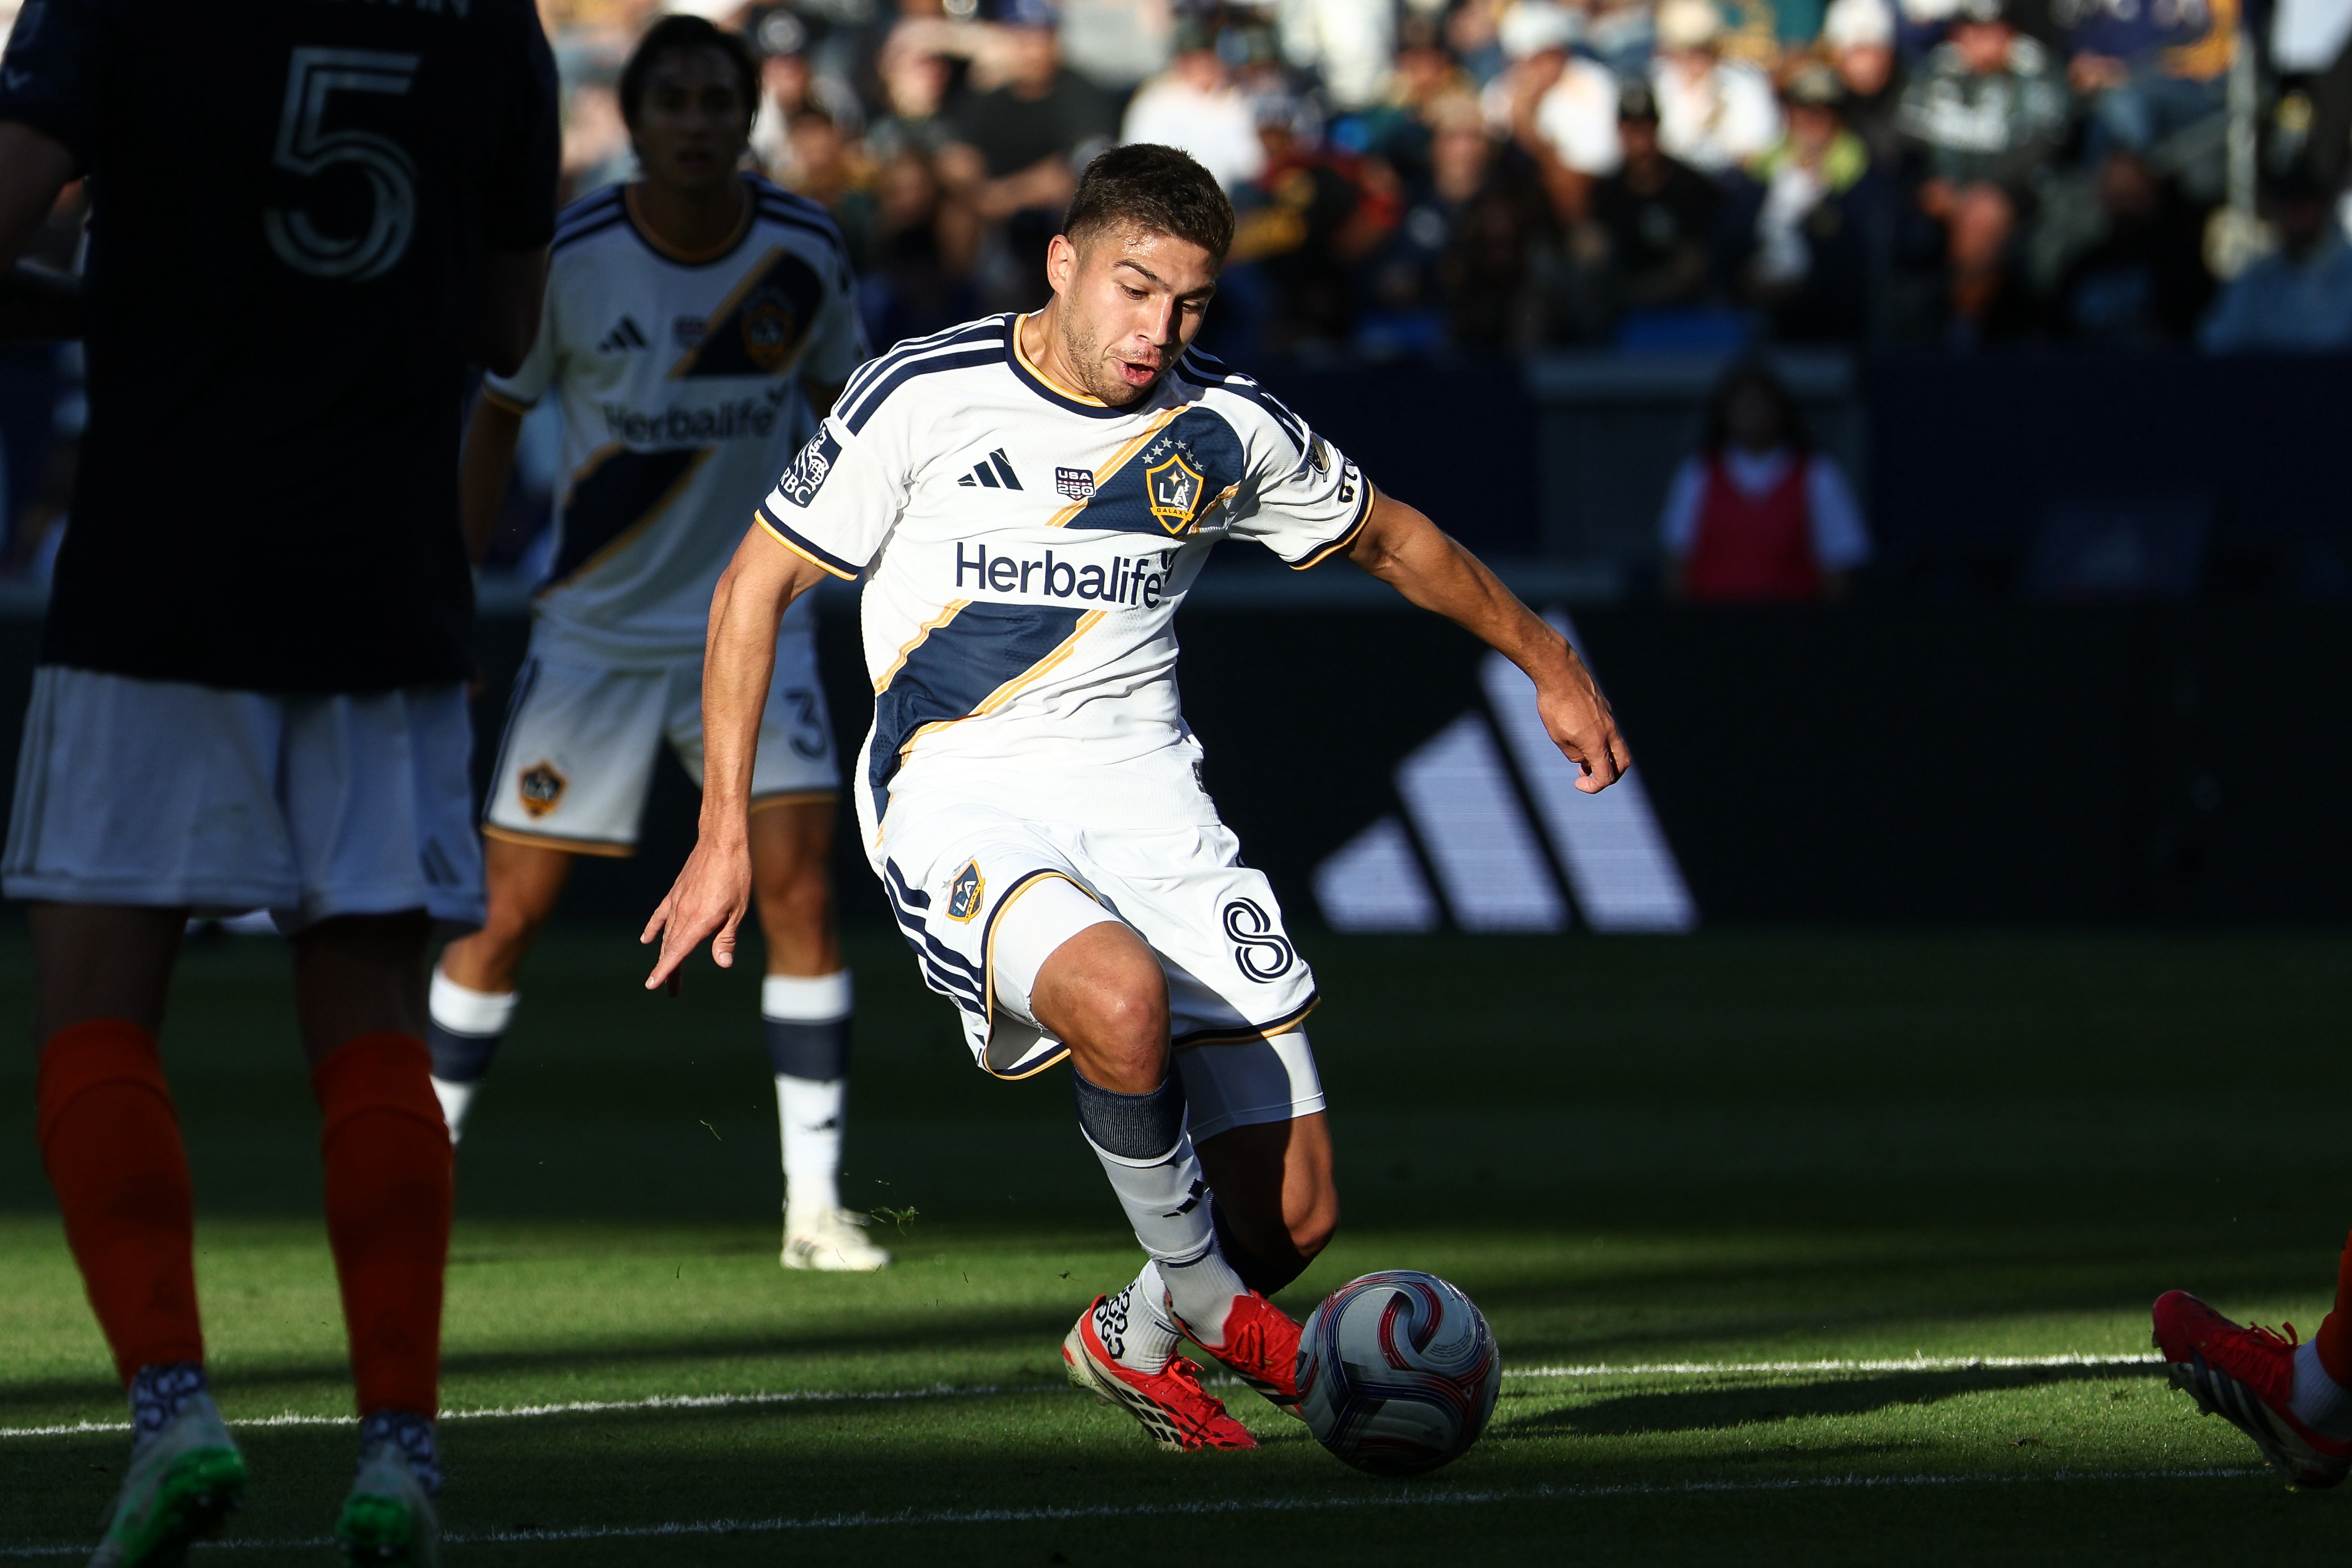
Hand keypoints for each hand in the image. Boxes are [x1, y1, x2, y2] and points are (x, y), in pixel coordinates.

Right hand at [641, 833, 752, 991]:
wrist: (721, 842)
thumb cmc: (736, 875)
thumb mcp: (738, 910)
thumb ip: (727, 938)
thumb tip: (723, 963)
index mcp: (698, 921)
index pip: (677, 952)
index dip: (665, 970)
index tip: (652, 985)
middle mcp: (683, 914)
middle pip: (671, 948)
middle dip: (669, 970)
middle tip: (671, 990)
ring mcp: (677, 902)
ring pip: (667, 934)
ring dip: (665, 953)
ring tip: (664, 972)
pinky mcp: (676, 892)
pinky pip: (661, 914)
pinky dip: (654, 928)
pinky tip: (647, 939)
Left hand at [1536, 653, 1630, 793]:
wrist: (1559, 672)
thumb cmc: (1555, 706)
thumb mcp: (1558, 737)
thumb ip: (1573, 754)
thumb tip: (1582, 759)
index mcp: (1597, 743)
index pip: (1606, 776)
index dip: (1594, 787)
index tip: (1578, 783)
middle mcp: (1609, 731)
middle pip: (1623, 762)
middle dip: (1610, 774)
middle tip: (1589, 774)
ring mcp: (1609, 717)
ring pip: (1617, 744)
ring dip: (1604, 756)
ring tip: (1581, 755)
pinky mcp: (1605, 706)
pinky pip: (1608, 729)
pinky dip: (1600, 739)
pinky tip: (1579, 733)